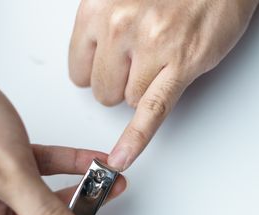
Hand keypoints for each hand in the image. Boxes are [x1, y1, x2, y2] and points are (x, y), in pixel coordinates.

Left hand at [69, 0, 258, 169]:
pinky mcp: (180, 65)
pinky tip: (123, 157)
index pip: (78, 69)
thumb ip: (102, 25)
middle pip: (102, 90)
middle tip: (142, 59)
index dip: (97, 72)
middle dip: (120, 83)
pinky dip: (136, 139)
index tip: (108, 67)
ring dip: (144, 89)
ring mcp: (150, 46)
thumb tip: (95, 60)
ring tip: (164, 56)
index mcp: (97, 7)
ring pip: (128, 101)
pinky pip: (152, 112)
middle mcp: (119, 25)